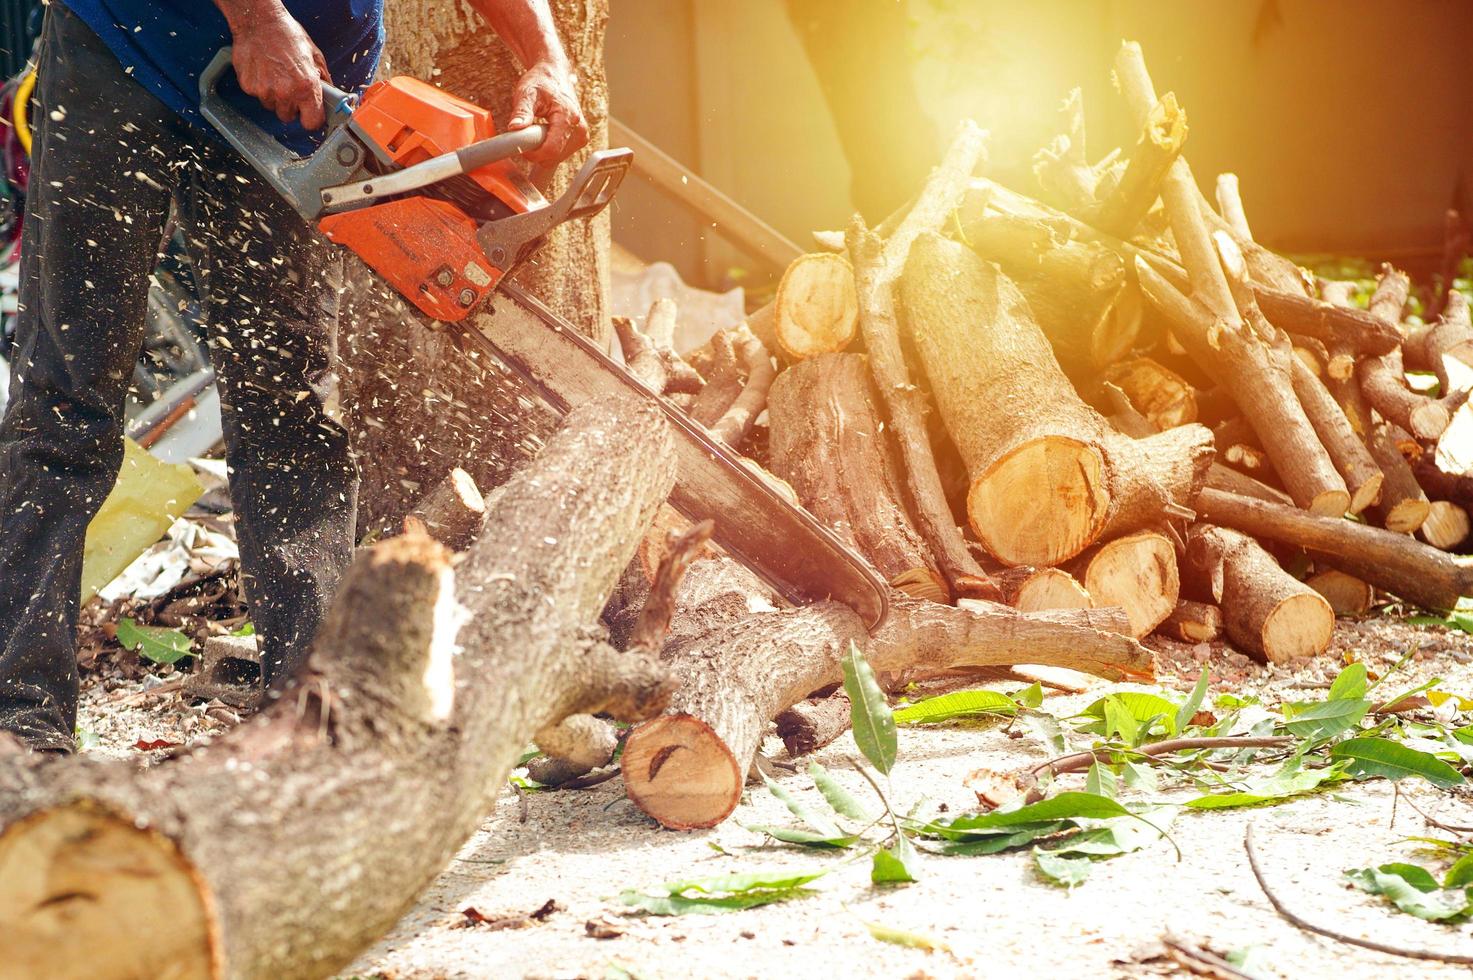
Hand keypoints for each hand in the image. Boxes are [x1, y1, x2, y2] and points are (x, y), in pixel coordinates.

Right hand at [230, 9, 331, 129]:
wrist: (259, 21)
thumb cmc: (287, 34)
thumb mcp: (315, 55)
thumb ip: (323, 80)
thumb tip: (330, 95)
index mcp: (306, 87)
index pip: (311, 123)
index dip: (311, 119)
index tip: (310, 114)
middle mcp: (285, 92)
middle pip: (288, 117)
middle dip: (291, 106)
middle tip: (290, 88)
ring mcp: (264, 91)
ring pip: (272, 106)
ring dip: (274, 97)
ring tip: (276, 75)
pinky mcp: (248, 86)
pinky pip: (257, 95)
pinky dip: (260, 87)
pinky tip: (264, 70)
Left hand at [506, 59, 587, 164]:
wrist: (555, 74)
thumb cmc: (541, 81)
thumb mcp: (527, 93)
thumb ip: (522, 112)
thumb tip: (514, 128)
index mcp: (568, 117)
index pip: (551, 150)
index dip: (532, 154)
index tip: (520, 146)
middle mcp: (580, 129)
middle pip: (554, 157)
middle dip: (536, 151)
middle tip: (527, 132)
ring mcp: (582, 136)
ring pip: (556, 158)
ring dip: (542, 149)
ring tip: (537, 129)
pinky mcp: (580, 139)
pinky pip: (560, 154)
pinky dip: (548, 148)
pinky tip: (544, 133)